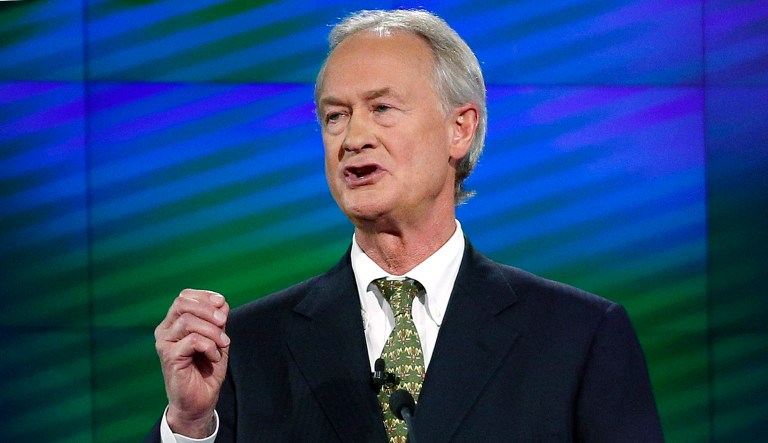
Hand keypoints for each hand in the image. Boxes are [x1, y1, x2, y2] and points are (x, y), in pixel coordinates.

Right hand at [154, 289, 229, 437]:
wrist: (200, 400)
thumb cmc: (206, 369)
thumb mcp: (217, 339)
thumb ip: (218, 321)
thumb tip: (221, 302)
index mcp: (174, 323)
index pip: (184, 297)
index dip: (205, 296)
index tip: (222, 304)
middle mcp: (165, 330)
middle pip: (183, 304)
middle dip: (208, 310)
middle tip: (223, 323)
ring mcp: (165, 343)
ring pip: (189, 322)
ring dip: (212, 331)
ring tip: (222, 344)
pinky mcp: (170, 357)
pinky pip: (193, 341)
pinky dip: (209, 346)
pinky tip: (214, 356)